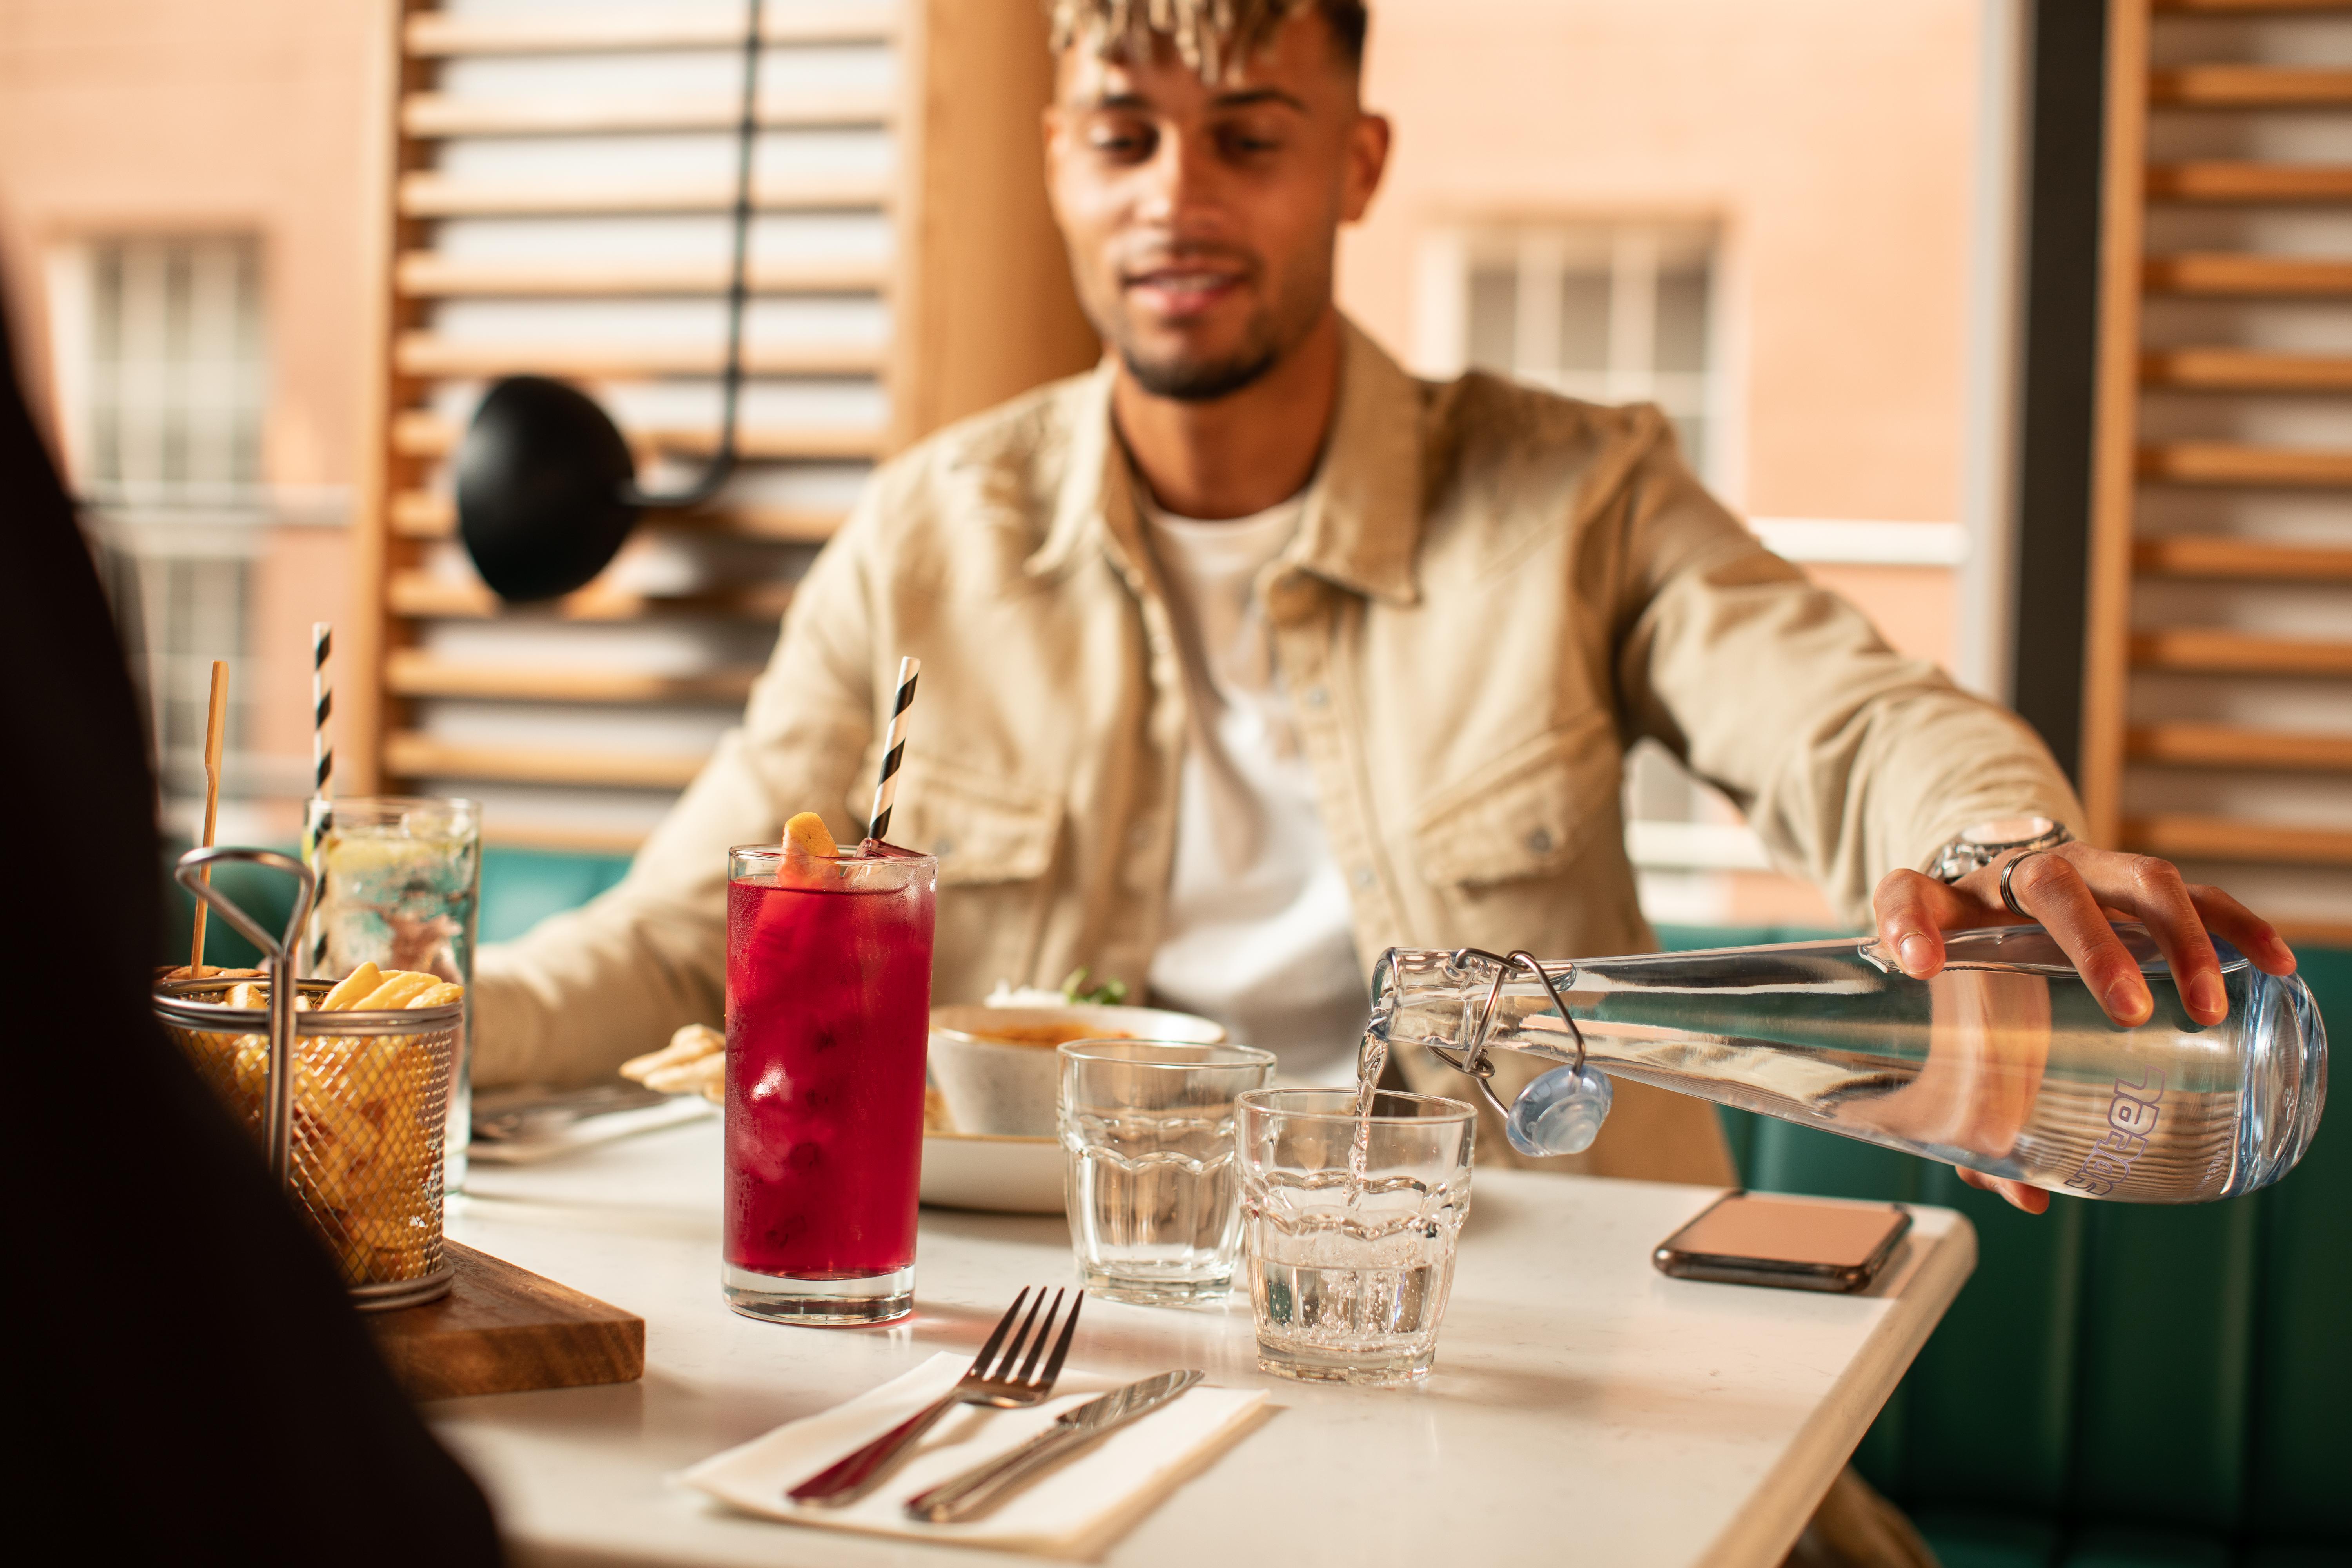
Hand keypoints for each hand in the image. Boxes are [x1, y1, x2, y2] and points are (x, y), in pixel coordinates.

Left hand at [1871, 841, 2296, 1213]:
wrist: (1999, 902)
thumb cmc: (1972, 975)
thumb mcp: (1955, 1028)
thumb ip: (1969, 1114)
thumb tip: (2021, 1198)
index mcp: (1949, 908)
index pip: (1908, 895)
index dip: (1905, 924)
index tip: (1917, 964)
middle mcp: (2014, 880)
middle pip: (2050, 883)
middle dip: (2092, 942)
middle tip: (2126, 1009)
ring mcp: (2083, 871)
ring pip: (2135, 879)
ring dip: (2178, 937)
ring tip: (2205, 1004)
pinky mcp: (2135, 884)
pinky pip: (2195, 895)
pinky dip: (2237, 925)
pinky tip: (2274, 962)